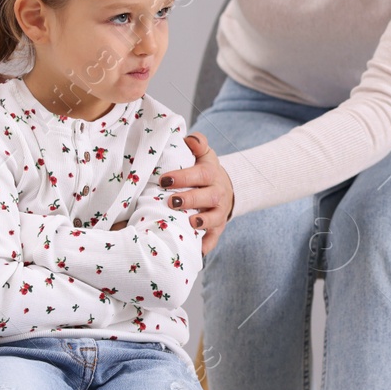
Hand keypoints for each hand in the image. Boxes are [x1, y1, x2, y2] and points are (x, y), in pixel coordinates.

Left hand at [159, 132, 233, 254]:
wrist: (226, 189)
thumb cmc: (205, 172)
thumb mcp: (204, 155)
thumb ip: (198, 144)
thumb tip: (189, 138)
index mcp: (212, 174)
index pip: (201, 174)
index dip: (184, 176)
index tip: (164, 179)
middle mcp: (219, 193)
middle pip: (209, 197)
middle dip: (191, 199)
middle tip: (171, 201)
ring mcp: (220, 212)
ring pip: (215, 218)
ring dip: (202, 222)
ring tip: (188, 223)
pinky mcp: (218, 228)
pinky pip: (214, 238)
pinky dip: (206, 245)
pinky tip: (196, 251)